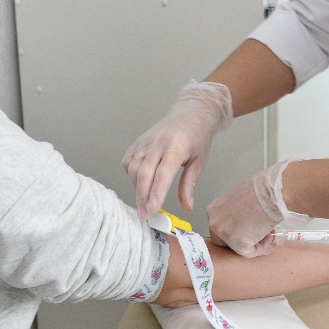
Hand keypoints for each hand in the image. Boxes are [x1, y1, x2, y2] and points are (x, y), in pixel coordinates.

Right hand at [123, 81, 231, 218]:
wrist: (190, 114)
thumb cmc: (197, 136)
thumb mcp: (200, 161)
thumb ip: (189, 185)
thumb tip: (186, 206)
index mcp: (177, 146)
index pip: (163, 173)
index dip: (156, 192)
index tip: (152, 209)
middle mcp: (158, 142)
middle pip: (144, 173)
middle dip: (142, 196)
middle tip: (145, 214)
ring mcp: (146, 141)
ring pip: (133, 168)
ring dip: (137, 188)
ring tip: (145, 202)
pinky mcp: (138, 142)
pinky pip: (128, 162)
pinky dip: (131, 175)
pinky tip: (140, 182)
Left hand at [206, 159, 309, 256]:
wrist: (272, 193)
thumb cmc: (261, 192)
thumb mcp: (241, 201)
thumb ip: (237, 215)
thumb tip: (246, 227)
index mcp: (213, 210)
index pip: (219, 229)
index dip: (236, 232)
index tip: (249, 232)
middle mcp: (215, 222)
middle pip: (224, 242)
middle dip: (241, 241)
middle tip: (258, 237)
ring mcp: (225, 234)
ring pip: (237, 249)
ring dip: (253, 245)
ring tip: (268, 235)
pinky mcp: (238, 243)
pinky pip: (249, 253)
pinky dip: (261, 249)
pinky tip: (269, 238)